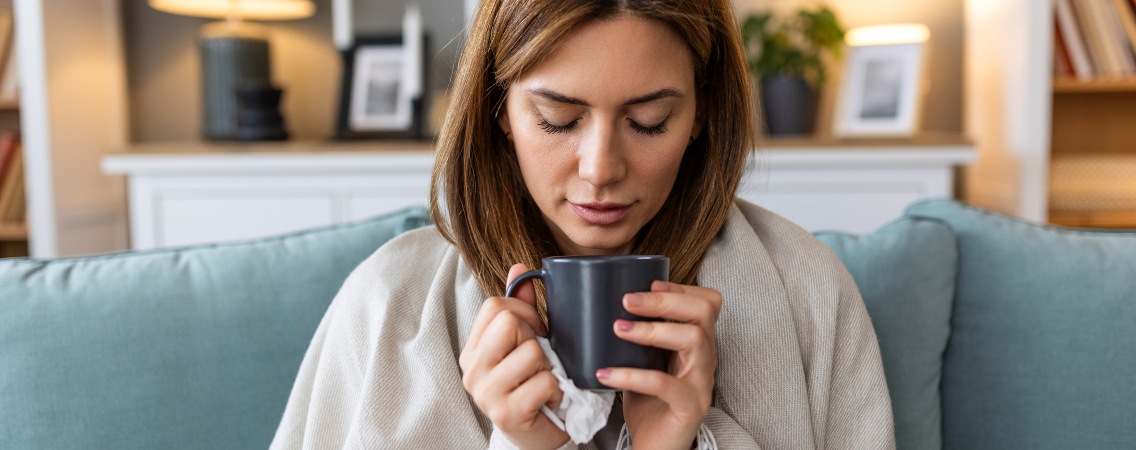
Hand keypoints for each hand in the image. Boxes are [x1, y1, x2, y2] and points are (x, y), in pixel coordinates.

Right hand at [459, 264, 569, 449]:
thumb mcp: (523, 345)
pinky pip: (544, 381)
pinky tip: (549, 399)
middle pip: (509, 323)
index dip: (524, 311)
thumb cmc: (530, 386)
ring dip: (549, 367)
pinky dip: (556, 390)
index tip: (534, 331)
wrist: (535, 438)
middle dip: (535, 338)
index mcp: (472, 350)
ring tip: (544, 381)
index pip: (494, 306)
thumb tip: (520, 266)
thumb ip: (520, 308)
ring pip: (531, 352)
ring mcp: (486, 393)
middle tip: (538, 360)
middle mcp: (472, 370)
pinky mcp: (506, 413)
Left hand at [596, 281, 721, 449]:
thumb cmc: (649, 403)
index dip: (680, 287)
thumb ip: (637, 335)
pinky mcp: (690, 406)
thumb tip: (598, 305)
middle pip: (703, 312)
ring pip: (693, 340)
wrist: (656, 446)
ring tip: (618, 329)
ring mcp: (702, 382)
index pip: (707, 302)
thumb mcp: (644, 360)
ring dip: (652, 329)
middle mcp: (706, 358)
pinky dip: (633, 375)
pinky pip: (665, 384)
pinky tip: (606, 373)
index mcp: (697, 343)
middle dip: (665, 299)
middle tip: (627, 300)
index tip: (648, 283)